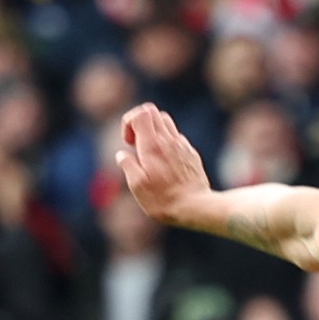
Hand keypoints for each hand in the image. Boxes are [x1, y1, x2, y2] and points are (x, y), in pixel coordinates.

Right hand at [114, 102, 214, 224]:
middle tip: (136, 144)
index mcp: (152, 145)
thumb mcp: (136, 185)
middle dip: (139, 122)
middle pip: (153, 111)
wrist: (196, 207)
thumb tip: (122, 154)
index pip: (140, 113)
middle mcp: (168, 140)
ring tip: (149, 152)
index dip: (129, 121)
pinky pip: (177, 137)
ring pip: (166, 121)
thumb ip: (127, 165)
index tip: (128, 142)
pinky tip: (164, 161)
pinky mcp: (192, 154)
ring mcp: (182, 146)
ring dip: (154, 130)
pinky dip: (167, 142)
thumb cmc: (163, 199)